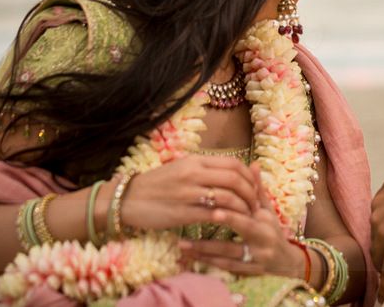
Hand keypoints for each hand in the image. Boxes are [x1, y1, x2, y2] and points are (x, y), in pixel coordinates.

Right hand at [121, 155, 259, 232]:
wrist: (128, 199)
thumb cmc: (156, 184)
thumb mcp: (180, 167)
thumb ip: (204, 167)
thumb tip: (230, 170)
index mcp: (195, 161)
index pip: (233, 163)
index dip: (249, 175)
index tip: (255, 185)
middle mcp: (193, 174)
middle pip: (235, 179)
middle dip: (250, 192)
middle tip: (255, 203)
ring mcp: (188, 194)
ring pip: (227, 197)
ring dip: (242, 207)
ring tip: (247, 215)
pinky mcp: (182, 214)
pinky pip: (213, 214)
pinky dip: (227, 218)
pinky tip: (231, 223)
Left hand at [179, 164, 305, 277]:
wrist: (286, 261)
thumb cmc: (273, 230)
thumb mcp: (268, 210)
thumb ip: (257, 189)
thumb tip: (253, 164)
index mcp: (265, 222)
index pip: (247, 217)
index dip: (232, 215)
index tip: (213, 209)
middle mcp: (262, 241)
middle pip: (237, 238)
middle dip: (212, 237)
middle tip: (190, 226)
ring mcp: (254, 259)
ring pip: (227, 255)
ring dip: (203, 250)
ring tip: (182, 244)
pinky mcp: (247, 272)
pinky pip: (224, 267)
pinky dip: (207, 261)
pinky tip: (190, 256)